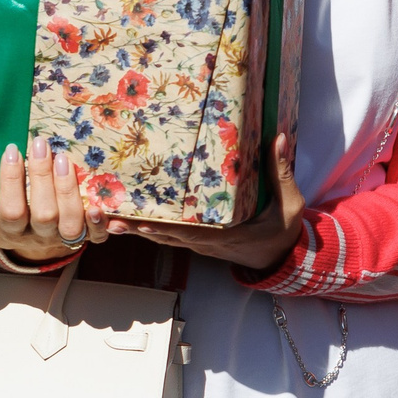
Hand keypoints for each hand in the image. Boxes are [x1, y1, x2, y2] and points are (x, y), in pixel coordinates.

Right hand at [0, 137, 94, 264]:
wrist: (40, 248)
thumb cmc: (10, 225)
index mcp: (11, 232)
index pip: (11, 212)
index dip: (11, 185)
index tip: (10, 152)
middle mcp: (39, 237)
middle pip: (44, 214)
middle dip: (41, 179)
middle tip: (39, 144)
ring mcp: (65, 238)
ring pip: (71, 222)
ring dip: (69, 190)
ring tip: (63, 159)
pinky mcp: (89, 236)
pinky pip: (98, 235)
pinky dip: (101, 220)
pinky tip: (99, 201)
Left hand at [105, 133, 301, 274]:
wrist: (284, 259)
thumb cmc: (285, 231)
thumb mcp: (290, 204)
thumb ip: (281, 173)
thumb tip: (279, 138)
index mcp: (229, 235)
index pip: (192, 234)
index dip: (166, 229)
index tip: (142, 222)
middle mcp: (209, 243)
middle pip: (168, 237)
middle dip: (138, 228)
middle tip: (108, 218)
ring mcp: (202, 245)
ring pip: (165, 238)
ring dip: (138, 230)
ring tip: (107, 218)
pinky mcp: (200, 242)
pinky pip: (172, 236)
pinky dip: (150, 229)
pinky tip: (130, 218)